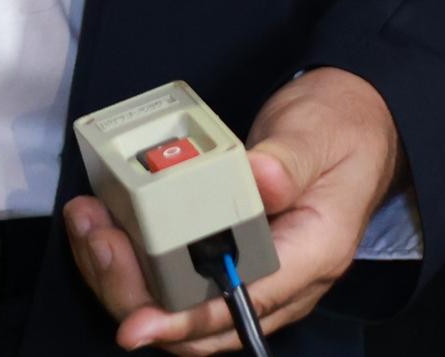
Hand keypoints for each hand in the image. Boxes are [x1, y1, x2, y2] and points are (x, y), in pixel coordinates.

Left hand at [63, 68, 401, 350]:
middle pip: (202, 324)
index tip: (137, 323)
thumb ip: (288, 159)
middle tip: (98, 240)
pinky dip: (136, 264)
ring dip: (127, 279)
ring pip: (182, 309)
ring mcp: (255, 274)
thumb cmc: (338, 127)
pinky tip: (108, 229)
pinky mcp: (230, 257)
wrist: (354, 121)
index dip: (185, 321)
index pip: (243, 306)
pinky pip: (179, 283)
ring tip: (91, 226)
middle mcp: (283, 280)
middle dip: (137, 294)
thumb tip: (260, 181)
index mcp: (311, 255)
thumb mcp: (316, 133)